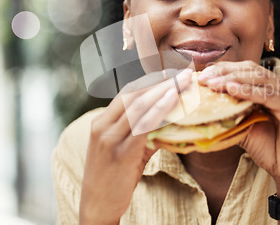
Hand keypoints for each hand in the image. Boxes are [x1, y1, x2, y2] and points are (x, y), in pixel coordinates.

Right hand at [79, 68, 192, 223]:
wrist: (97, 206)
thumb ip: (143, 135)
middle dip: (160, 82)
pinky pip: (142, 126)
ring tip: (183, 83)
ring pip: (138, 106)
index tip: (170, 74)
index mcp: (101, 122)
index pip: (127, 93)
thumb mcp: (125, 151)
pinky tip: (172, 101)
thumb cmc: (111, 179)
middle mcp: (103, 126)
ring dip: (163, 91)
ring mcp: (110, 139)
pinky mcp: (121, 153)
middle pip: (134, 95)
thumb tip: (168, 123)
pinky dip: (158, 111)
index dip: (150, 81)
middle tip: (182, 74)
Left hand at [198, 61, 279, 202]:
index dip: (223, 69)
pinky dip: (247, 91)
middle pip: (250, 70)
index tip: (202, 75)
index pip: (245, 69)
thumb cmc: (267, 148)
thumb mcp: (243, 124)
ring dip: (232, 80)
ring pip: (257, 79)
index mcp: (273, 85)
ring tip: (213, 84)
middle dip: (225, 72)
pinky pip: (266, 96)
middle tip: (203, 78)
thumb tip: (203, 103)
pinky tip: (231, 89)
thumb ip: (230, 110)